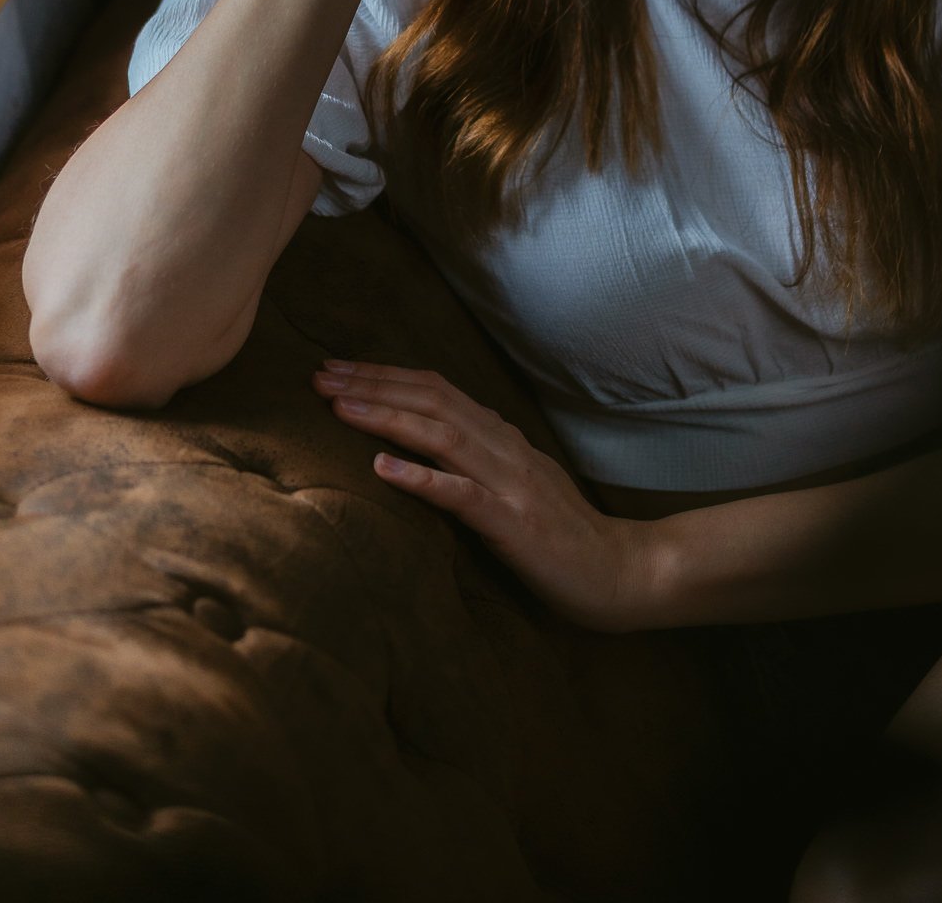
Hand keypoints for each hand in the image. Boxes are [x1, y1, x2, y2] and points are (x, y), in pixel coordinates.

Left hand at [311, 358, 657, 632]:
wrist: (621, 573)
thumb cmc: (564, 537)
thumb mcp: (516, 487)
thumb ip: (477, 464)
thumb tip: (425, 449)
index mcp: (501, 438)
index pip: (436, 390)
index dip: (385, 375)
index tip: (337, 369)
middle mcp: (504, 448)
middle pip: (432, 400)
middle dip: (372, 384)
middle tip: (319, 374)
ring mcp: (511, 483)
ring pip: (442, 434)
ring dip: (385, 415)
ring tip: (338, 406)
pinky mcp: (514, 524)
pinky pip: (462, 495)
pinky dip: (420, 477)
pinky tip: (381, 468)